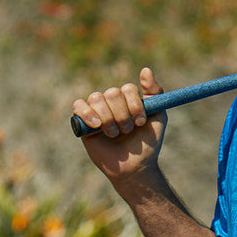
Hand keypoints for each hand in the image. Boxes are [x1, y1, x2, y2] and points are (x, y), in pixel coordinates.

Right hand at [72, 68, 166, 191]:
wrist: (133, 167)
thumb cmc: (146, 144)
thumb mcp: (157, 117)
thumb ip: (155, 93)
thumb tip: (145, 69)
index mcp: (129, 99)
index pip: (128, 88)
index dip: (134, 105)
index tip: (141, 122)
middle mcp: (112, 102)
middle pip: (112, 93)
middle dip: (123, 115)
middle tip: (128, 131)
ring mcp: (97, 110)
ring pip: (97, 98)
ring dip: (109, 119)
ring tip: (115, 134)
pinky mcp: (82, 121)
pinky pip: (79, 105)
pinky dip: (88, 114)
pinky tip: (97, 126)